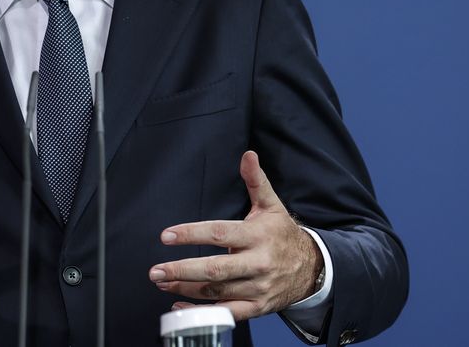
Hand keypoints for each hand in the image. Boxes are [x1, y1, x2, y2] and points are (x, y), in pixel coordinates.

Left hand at [148, 150, 322, 320]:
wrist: (311, 269)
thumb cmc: (282, 235)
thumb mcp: (271, 206)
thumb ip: (255, 181)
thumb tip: (248, 155)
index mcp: (257, 236)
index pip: (219, 234)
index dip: (191, 234)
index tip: (166, 236)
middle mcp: (257, 264)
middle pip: (215, 269)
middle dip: (182, 270)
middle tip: (156, 270)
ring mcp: (257, 288)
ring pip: (217, 292)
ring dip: (186, 288)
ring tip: (162, 281)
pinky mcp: (257, 307)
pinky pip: (226, 313)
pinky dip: (202, 312)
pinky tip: (181, 305)